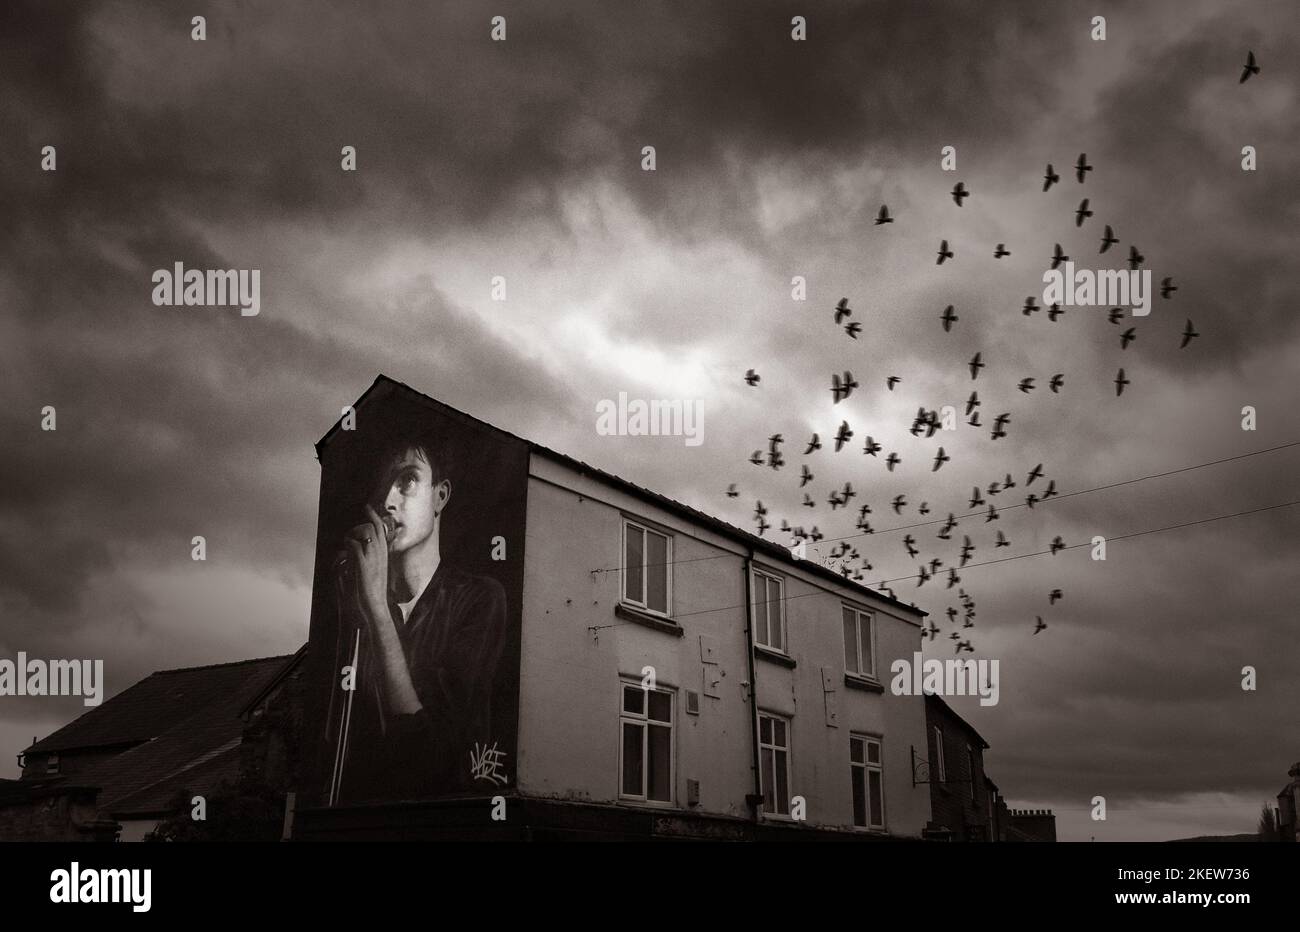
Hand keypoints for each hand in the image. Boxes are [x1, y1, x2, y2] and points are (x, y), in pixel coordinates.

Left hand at [345, 504, 389, 626]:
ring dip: (352, 535)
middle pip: (372, 526)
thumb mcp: (374, 570)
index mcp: (383, 553)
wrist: (376, 605)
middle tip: (350, 536)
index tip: (367, 506)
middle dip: (359, 525)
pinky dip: (347, 546)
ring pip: (364, 532)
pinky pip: (354, 545)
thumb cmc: (373, 591)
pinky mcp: (363, 564)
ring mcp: (372, 558)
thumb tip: (356, 549)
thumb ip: (368, 558)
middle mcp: (380, 553)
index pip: (380, 528)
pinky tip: (345, 554)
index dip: (373, 515)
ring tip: (347, 546)